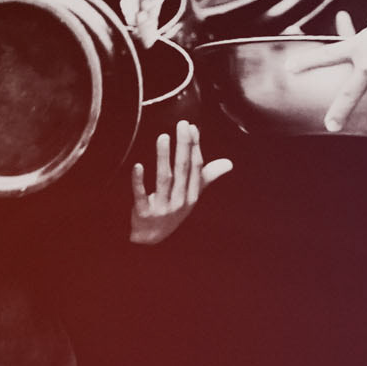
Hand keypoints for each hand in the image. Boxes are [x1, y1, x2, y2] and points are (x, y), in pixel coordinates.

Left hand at [129, 120, 232, 244]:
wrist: (150, 240)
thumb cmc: (172, 213)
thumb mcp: (191, 197)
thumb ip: (207, 177)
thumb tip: (228, 164)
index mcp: (192, 195)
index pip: (196, 168)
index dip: (194, 147)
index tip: (192, 128)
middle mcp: (180, 201)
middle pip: (183, 170)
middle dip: (183, 146)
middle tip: (182, 125)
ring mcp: (162, 208)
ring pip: (164, 179)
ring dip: (164, 157)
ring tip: (163, 137)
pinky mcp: (143, 213)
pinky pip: (141, 196)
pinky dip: (139, 181)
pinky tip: (138, 166)